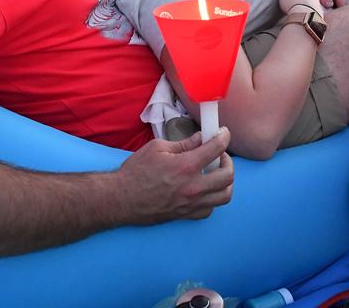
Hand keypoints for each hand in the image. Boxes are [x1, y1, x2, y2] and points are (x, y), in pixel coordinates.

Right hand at [116, 128, 233, 224]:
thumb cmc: (136, 171)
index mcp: (186, 166)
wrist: (121, 199)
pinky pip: (210, 209)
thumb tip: (201, 138)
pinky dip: (213, 198)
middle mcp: (193, 187)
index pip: (217, 149)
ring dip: (226, 182)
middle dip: (228, 161)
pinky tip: (205, 190)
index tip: (224, 133)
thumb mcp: (157, 148)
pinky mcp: (186, 215)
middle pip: (228, 175)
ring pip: (225, 195)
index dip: (224, 137)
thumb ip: (183, 144)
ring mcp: (191, 204)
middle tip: (220, 154)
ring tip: (217, 173)